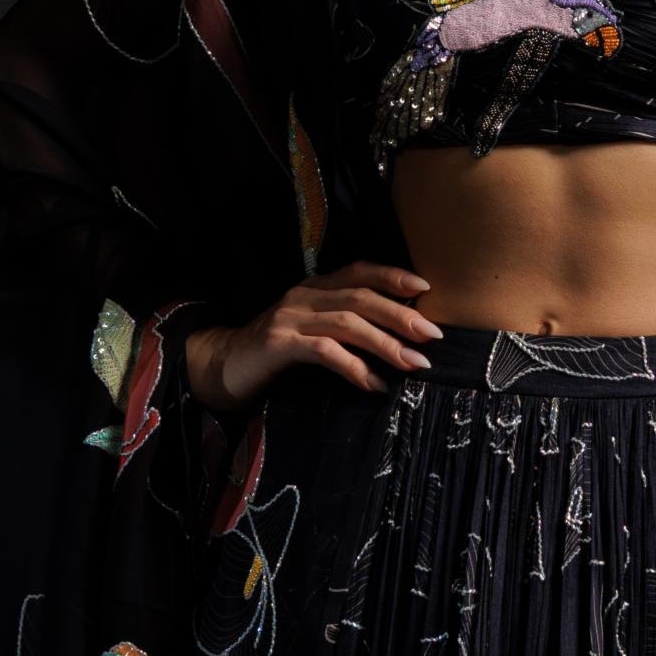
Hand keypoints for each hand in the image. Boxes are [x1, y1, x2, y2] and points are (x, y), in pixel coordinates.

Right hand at [185, 263, 441, 411]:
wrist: (223, 365)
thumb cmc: (276, 352)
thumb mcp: (313, 331)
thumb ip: (345, 327)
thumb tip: (399, 338)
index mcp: (315, 287)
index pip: (359, 271)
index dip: (392, 276)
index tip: (426, 288)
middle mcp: (304, 296)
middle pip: (360, 297)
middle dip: (400, 315)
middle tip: (432, 335)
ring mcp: (290, 318)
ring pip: (347, 323)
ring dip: (385, 343)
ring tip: (413, 363)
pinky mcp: (279, 345)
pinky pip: (324, 352)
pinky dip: (354, 367)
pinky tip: (374, 383)